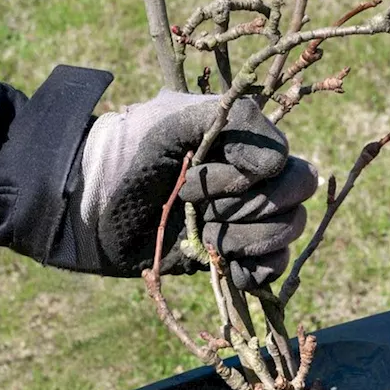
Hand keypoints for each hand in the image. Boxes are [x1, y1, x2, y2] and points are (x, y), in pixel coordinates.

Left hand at [75, 91, 316, 287]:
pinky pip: (273, 269)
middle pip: (297, 198)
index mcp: (247, 145)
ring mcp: (247, 221)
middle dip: (250, 206)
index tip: (198, 171)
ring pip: (286, 233)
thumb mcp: (177, 120)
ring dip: (243, 237)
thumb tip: (275, 166)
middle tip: (199, 204)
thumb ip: (236, 122)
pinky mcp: (234, 258)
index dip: (248, 176)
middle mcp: (254, 182)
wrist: (92, 204)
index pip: (287, 164)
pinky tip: (220, 262)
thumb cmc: (131, 154)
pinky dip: (253, 270)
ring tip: (201, 232)